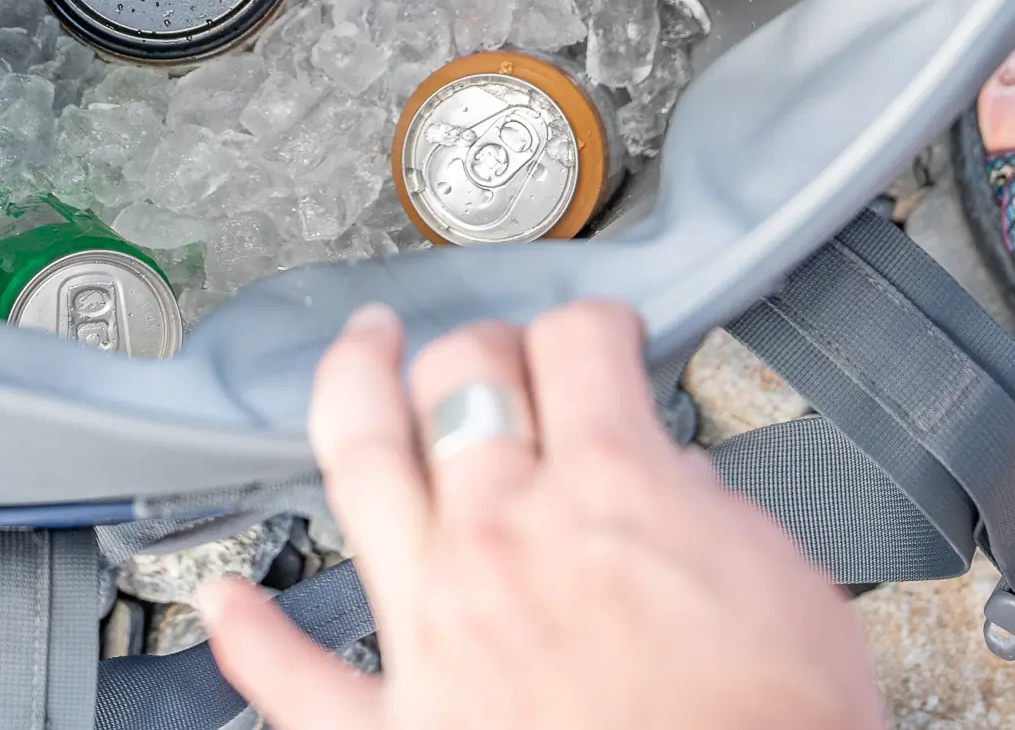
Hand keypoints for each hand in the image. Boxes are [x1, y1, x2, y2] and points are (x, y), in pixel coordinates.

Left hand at [199, 299, 880, 729]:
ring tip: (353, 355)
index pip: (578, 347)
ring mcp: (433, 626)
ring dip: (349, 391)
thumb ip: (717, 514)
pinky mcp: (392, 726)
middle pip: (460, 380)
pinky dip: (250, 636)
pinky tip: (224, 603)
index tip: (602, 336)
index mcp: (611, 494)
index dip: (594, 324)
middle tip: (495, 350)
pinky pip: (295, 677)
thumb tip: (676, 481)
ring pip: (358, 468)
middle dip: (483, 345)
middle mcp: (503, 540)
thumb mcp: (790, 592)